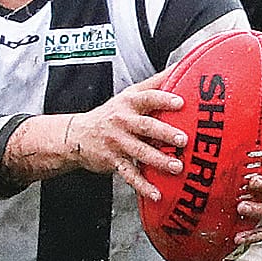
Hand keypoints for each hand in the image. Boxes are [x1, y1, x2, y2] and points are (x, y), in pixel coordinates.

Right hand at [65, 85, 187, 202]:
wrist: (78, 135)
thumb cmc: (112, 113)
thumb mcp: (129, 94)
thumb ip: (154, 84)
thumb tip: (181, 66)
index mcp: (129, 103)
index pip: (148, 98)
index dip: (164, 99)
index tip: (181, 103)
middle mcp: (123, 121)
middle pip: (146, 126)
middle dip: (165, 133)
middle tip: (183, 140)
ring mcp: (117, 142)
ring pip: (139, 151)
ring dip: (159, 160)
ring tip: (177, 167)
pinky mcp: (112, 161)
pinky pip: (129, 174)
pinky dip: (142, 186)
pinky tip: (156, 194)